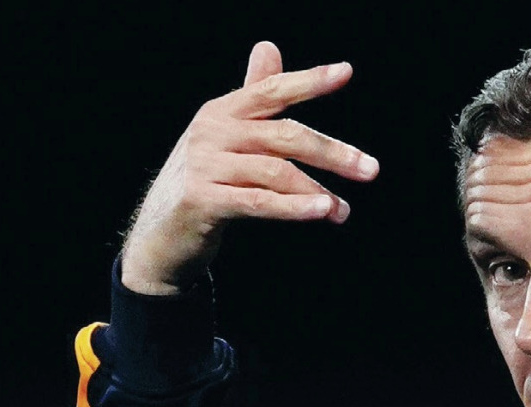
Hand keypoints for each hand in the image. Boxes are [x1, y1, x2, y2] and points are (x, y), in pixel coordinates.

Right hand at [118, 41, 379, 294]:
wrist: (159, 236)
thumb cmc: (202, 183)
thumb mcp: (224, 137)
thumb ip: (251, 96)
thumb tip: (269, 46)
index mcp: (221, 111)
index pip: (271, 90)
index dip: (309, 81)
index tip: (345, 73)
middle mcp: (211, 132)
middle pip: (284, 135)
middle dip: (332, 152)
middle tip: (370, 170)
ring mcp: (204, 166)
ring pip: (276, 171)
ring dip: (318, 191)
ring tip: (343, 211)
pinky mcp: (202, 200)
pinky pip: (259, 202)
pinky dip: (294, 207)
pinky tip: (322, 211)